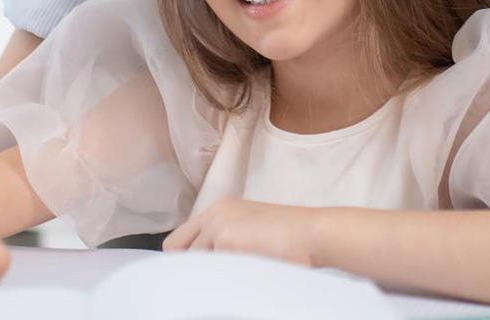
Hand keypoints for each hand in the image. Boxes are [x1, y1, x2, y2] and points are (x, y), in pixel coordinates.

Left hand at [163, 198, 323, 265]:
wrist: (313, 233)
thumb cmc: (292, 237)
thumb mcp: (252, 229)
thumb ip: (225, 239)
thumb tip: (206, 264)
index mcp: (220, 209)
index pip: (181, 239)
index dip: (186, 259)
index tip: (195, 274)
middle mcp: (214, 213)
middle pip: (176, 249)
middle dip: (188, 267)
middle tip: (210, 280)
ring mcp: (217, 226)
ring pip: (193, 263)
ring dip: (207, 274)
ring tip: (235, 277)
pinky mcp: (225, 241)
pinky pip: (207, 272)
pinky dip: (218, 280)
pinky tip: (240, 278)